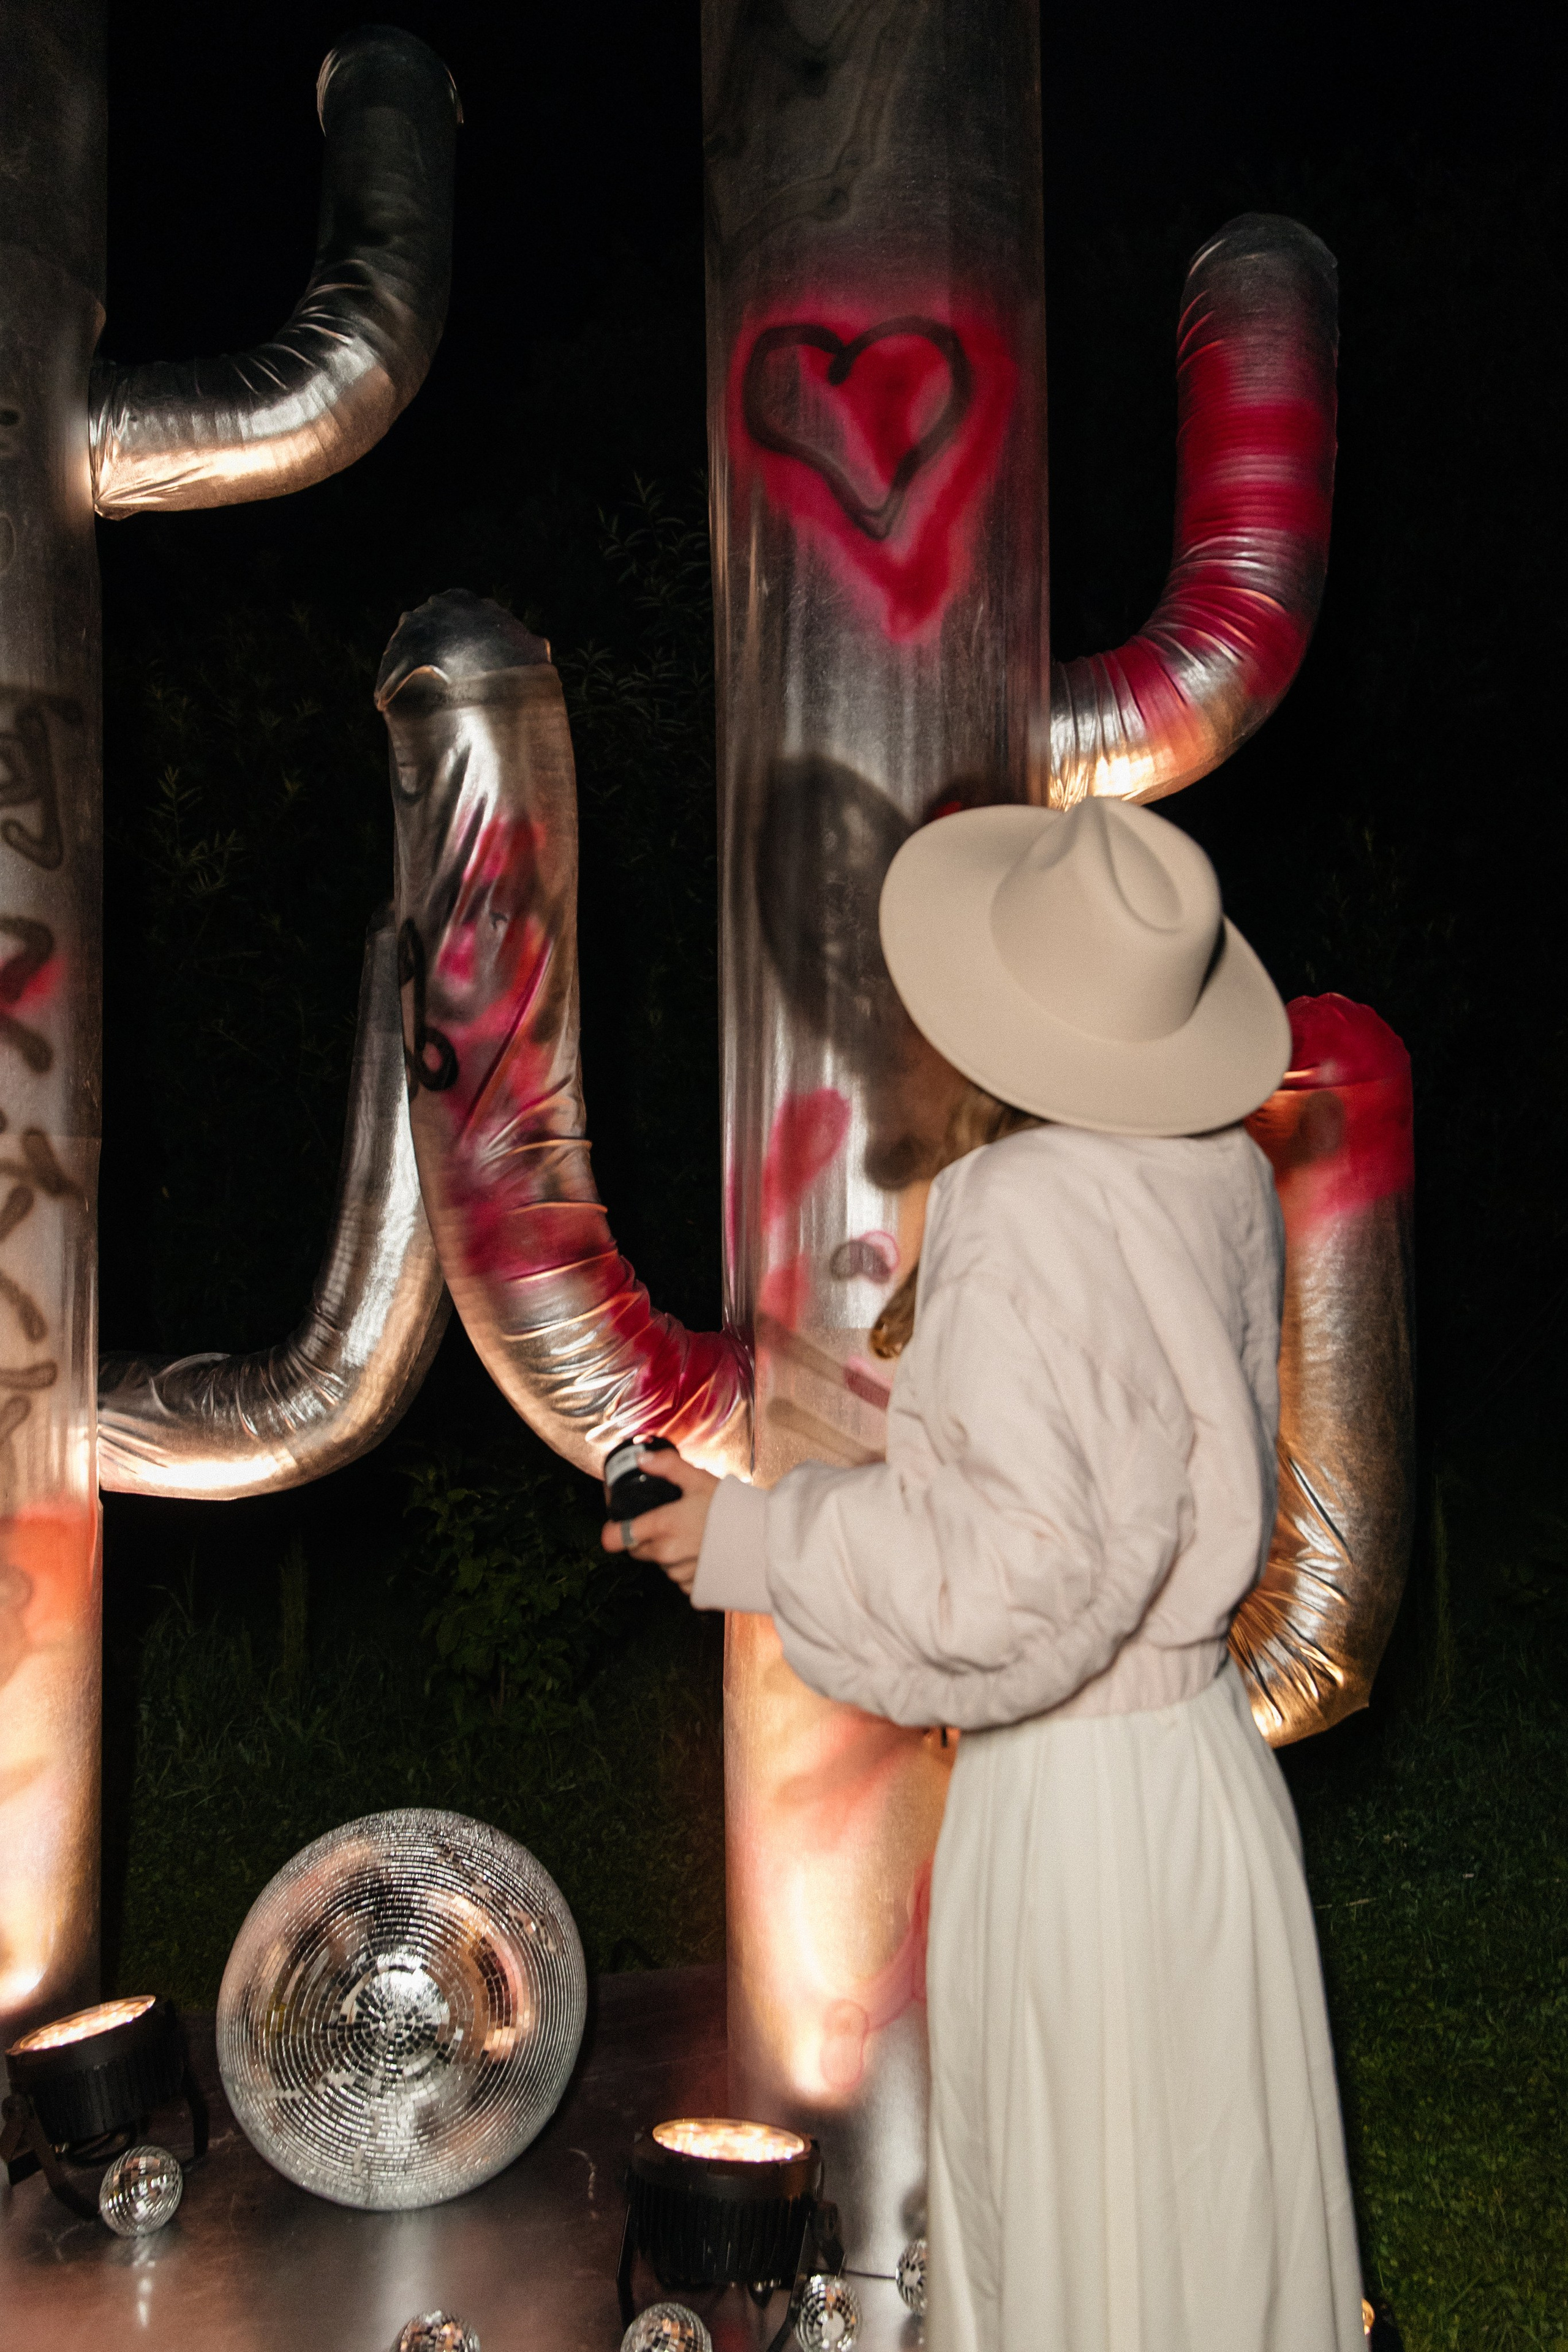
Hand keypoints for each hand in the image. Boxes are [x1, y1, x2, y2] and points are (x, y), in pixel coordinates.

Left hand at [601, 1446, 718, 1595]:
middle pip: (637, 1550)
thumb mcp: (700, 1479)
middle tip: (664, 1522)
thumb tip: (640, 1459)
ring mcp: (680, 1574)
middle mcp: (667, 1554)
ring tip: (688, 1536)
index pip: (616, 1538)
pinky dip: (683, 1567)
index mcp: (663, 1526)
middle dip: (644, 1538)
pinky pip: (678, 1579)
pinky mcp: (694, 1588)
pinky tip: (700, 1553)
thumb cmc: (733, 1508)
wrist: (765, 1540)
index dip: (612, 1531)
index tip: (617, 1524)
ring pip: (659, 1564)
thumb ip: (667, 1466)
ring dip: (665, 1553)